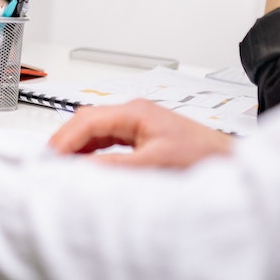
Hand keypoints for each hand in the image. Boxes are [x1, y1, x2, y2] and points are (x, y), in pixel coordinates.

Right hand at [48, 99, 233, 167]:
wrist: (230, 163)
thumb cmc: (203, 157)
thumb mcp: (154, 164)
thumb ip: (115, 166)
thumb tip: (81, 167)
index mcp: (135, 111)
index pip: (87, 120)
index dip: (64, 139)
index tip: (49, 157)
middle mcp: (134, 113)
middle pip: (87, 122)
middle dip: (65, 141)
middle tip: (49, 163)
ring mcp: (137, 124)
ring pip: (95, 131)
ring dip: (77, 147)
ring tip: (62, 167)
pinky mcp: (141, 136)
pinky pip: (106, 140)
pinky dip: (91, 152)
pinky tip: (84, 165)